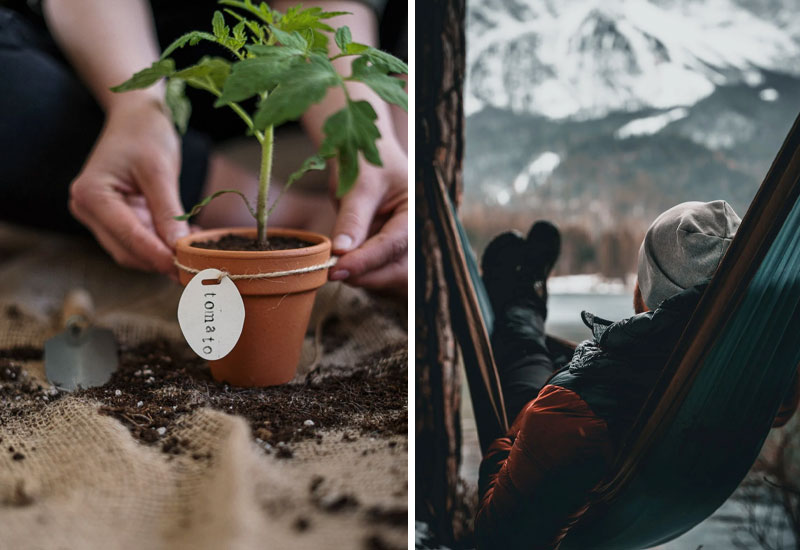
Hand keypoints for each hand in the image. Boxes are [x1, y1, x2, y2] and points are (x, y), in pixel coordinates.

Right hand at [68, 94, 188, 275]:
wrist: (135, 117)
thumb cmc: (145, 134)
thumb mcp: (160, 170)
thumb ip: (168, 211)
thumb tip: (179, 248)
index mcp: (91, 194)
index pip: (128, 235)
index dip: (157, 255)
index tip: (183, 268)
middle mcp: (87, 209)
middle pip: (126, 250)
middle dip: (160, 259)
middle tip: (196, 266)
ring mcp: (98, 216)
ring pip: (132, 251)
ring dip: (162, 255)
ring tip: (195, 250)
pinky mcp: (113, 219)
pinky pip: (138, 240)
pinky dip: (161, 244)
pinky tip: (185, 239)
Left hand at [328, 152, 407, 295]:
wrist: (362, 152)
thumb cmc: (364, 160)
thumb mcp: (358, 185)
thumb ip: (352, 220)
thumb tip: (340, 252)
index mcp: (418, 210)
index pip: (393, 245)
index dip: (364, 261)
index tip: (336, 269)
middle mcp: (417, 232)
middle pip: (400, 271)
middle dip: (367, 275)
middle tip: (333, 271)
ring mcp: (405, 245)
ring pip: (390, 277)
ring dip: (363, 277)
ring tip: (336, 263)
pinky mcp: (390, 253)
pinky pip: (379, 273)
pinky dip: (360, 273)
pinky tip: (343, 263)